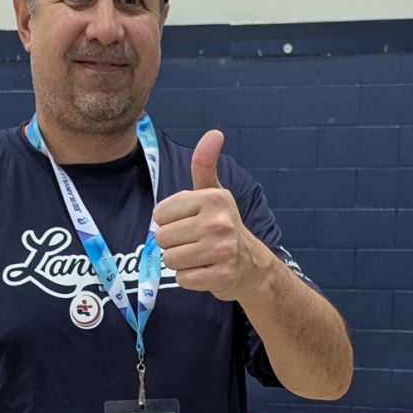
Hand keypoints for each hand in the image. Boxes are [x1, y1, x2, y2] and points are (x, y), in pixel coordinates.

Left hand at [152, 130, 268, 301]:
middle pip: (162, 238)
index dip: (169, 222)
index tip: (189, 223)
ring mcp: (222, 250)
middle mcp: (218, 221)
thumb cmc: (224, 225)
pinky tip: (206, 271)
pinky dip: (190, 278)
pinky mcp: (221, 276)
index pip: (159, 214)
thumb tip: (214, 133)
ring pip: (170, 260)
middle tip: (195, 243)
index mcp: (213, 198)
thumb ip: (205, 164)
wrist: (252, 266)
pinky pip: (182, 279)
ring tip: (200, 256)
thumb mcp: (214, 193)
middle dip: (174, 244)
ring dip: (181, 262)